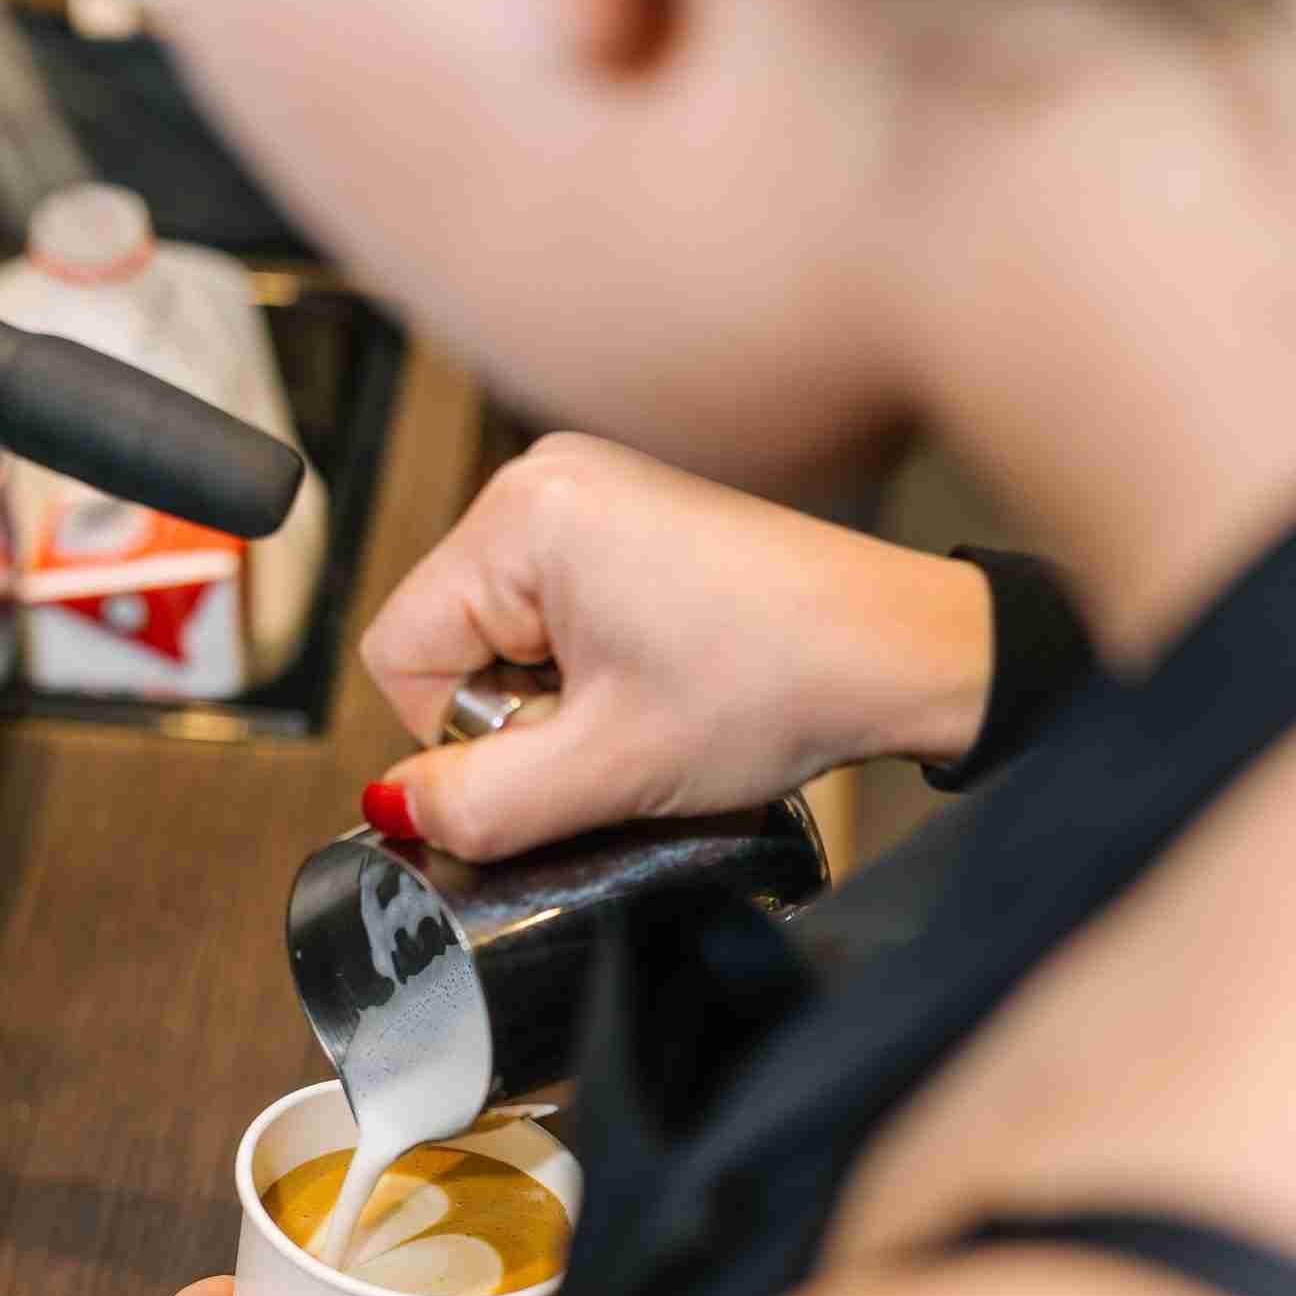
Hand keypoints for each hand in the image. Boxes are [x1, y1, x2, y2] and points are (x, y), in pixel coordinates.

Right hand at [359, 433, 992, 859]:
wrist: (902, 652)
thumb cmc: (782, 679)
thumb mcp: (609, 769)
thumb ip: (480, 804)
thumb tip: (394, 813)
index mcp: (521, 514)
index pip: (402, 655)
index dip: (466, 734)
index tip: (559, 746)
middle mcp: (544, 482)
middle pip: (451, 643)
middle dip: (519, 714)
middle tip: (616, 728)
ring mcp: (588, 495)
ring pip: (504, 640)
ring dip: (560, 698)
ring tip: (650, 703)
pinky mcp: (626, 523)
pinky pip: (554, 620)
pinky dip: (594, 670)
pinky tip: (663, 679)